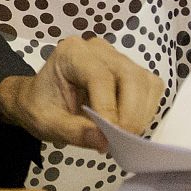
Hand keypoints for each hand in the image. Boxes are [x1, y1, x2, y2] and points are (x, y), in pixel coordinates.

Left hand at [0, 36, 163, 151]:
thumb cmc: (41, 107)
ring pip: (145, 81)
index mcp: (72, 53)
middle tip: (122, 141)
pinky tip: (129, 125)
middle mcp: (99, 49)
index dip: (108, 107)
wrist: (41, 99)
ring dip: (141, 113)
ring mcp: (118, 57)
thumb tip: (104, 141)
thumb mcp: (46, 123)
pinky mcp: (131, 71)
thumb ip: (73, 132)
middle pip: (130, 76)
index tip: (109, 137)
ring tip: (124, 137)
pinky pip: (150, 88)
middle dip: (131, 112)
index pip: (99, 76)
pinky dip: (145, 110)